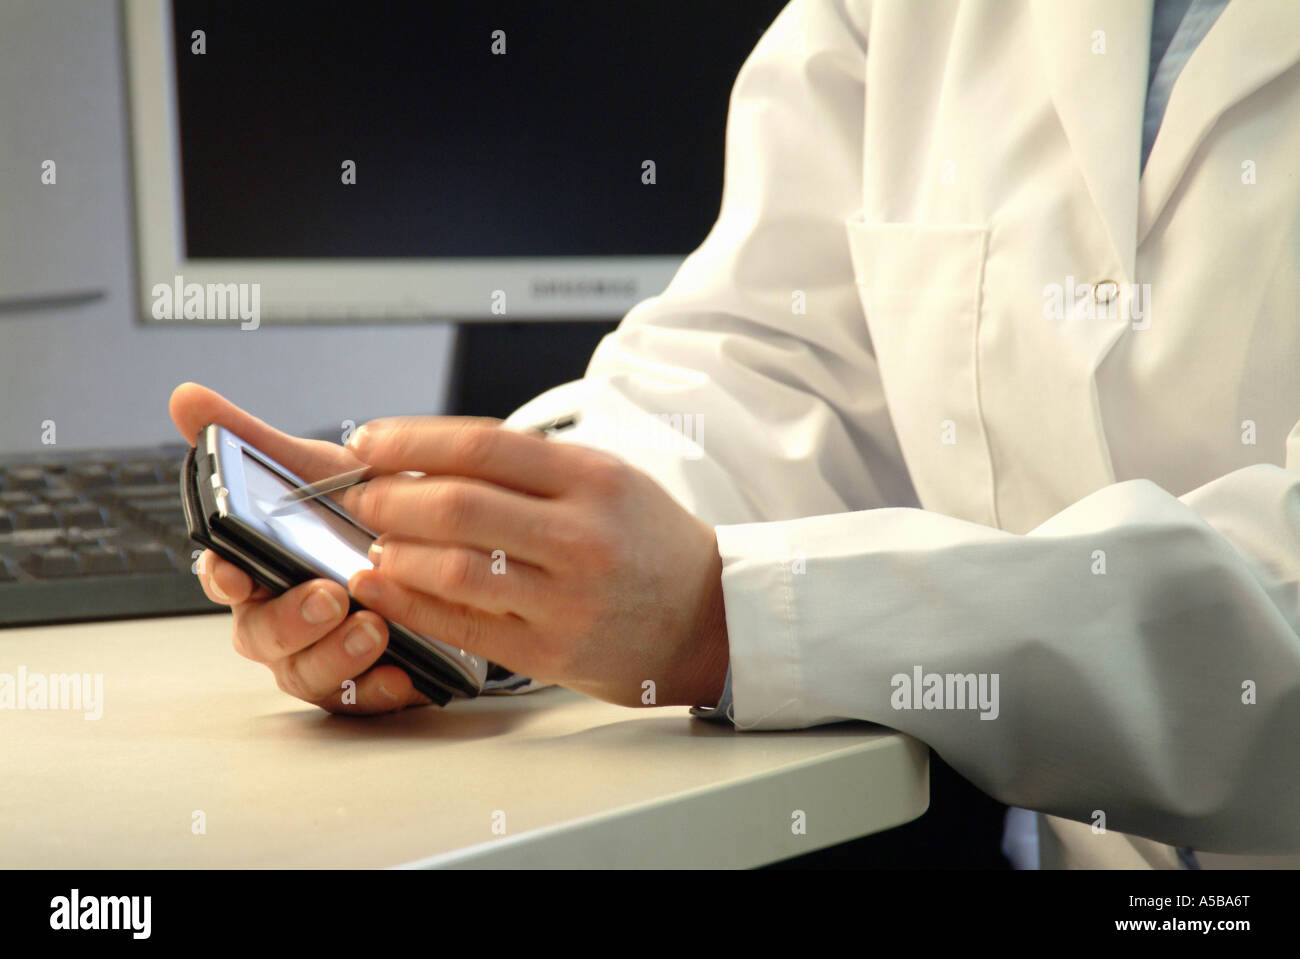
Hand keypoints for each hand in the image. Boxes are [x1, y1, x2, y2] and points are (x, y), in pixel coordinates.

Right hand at [168, 382, 432, 713]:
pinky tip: (403, 673)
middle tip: (329, 598)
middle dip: (291, 620)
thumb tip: (184, 398)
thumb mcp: (318, 469)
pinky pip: (360, 702)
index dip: (223, 576)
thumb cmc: (366, 510)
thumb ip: (252, 440)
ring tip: (374, 629)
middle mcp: (282, 617)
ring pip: (306, 674)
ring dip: (336, 657)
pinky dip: (378, 690)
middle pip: (260, 635)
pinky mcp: (365, 682)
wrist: (444, 541)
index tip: (236, 573)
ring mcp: (321, 654)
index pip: (222, 576)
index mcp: (261, 567)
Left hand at [340, 416, 729, 707]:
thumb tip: (430, 457)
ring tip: (375, 543)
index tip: (369, 441)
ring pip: (454, 568)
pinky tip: (380, 588)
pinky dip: (408, 604)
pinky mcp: (552, 652)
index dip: (411, 440)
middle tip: (360, 496)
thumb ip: (530, 467)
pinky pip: (462, 625)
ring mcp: (566, 599)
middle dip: (389, 497)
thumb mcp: (608, 481)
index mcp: (594, 480)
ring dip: (395, 552)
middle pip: (458, 505)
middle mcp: (581, 536)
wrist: (709, 619)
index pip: (482, 446)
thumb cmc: (649, 544)